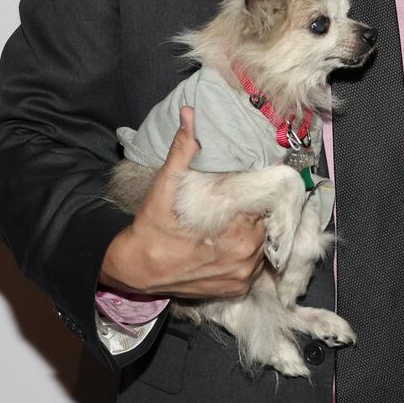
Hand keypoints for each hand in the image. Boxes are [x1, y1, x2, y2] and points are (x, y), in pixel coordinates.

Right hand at [100, 107, 266, 297]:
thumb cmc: (152, 229)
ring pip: (264, 242)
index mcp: (237, 234)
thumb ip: (182, 150)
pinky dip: (248, 250)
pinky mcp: (236, 289)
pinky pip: (255, 263)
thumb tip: (190, 113)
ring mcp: (242, 277)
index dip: (259, 188)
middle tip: (239, 195)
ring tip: (235, 215)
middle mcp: (246, 259)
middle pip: (267, 222)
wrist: (136, 269)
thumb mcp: (165, 187)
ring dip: (254, 228)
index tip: (250, 178)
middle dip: (256, 208)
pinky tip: (231, 237)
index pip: (265, 204)